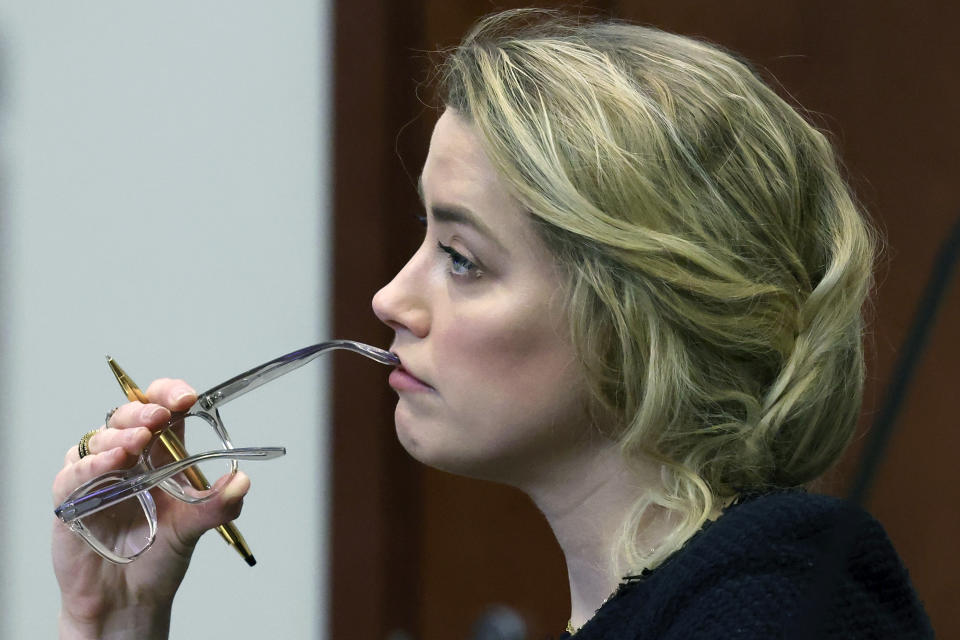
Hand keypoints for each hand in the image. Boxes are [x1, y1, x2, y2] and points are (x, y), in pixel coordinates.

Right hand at [51, 379, 250, 639]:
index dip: (170, 394)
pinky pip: (74, 472)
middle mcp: (128, 456)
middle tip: (159, 417)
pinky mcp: (71, 497)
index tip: (185, 397)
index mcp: (161, 453)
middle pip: (129, 415)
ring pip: (100, 438)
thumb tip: (242, 482)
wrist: (128, 598)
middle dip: (144, 410)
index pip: (163, 407)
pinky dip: (91, 465)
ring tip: (138, 442)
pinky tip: (111, 465)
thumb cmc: (159, 555)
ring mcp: (97, 474)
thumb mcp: (194, 527)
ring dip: (120, 435)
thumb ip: (218, 505)